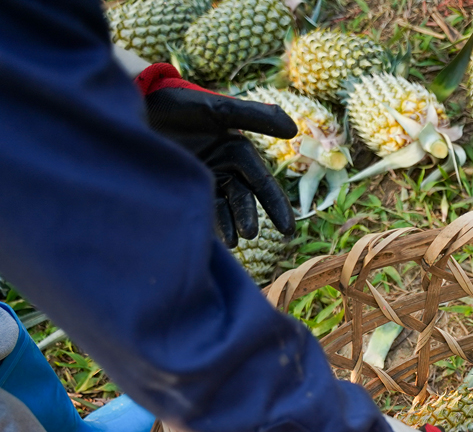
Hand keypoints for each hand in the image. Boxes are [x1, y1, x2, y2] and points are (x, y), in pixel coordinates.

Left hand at [137, 64, 296, 246]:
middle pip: (243, 199)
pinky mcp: (182, 187)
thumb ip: (254, 116)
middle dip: (248, 218)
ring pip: (222, 208)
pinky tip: (207, 237)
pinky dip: (206, 223)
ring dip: (228, 226)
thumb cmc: (178, 103)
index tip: (287, 230)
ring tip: (232, 243)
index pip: (263, 183)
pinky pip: (199, 208)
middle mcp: (223, 168)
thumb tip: (294, 128)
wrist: (133, 104)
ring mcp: (202, 179)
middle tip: (249, 234)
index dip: (277, 206)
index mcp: (237, 152)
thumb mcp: (217, 109)